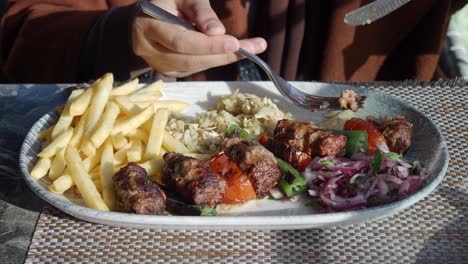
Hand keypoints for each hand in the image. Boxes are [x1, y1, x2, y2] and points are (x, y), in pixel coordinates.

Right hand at [131, 0, 265, 77]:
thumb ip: (200, 11)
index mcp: (149, 26)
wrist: (144, 18)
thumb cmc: (166, 1)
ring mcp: (158, 64)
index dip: (208, 45)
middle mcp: (150, 50)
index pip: (181, 42)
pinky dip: (215, 60)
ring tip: (252, 48)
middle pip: (190, 59)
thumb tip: (218, 33)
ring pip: (195, 67)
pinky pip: (195, 68)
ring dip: (224, 59)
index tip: (235, 42)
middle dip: (223, 55)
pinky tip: (231, 51)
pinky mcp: (169, 71)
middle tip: (254, 47)